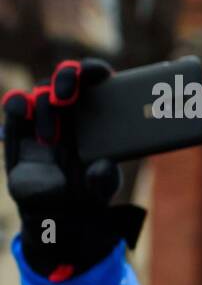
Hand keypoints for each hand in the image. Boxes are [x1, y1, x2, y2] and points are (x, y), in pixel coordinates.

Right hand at [2, 59, 144, 279]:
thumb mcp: (102, 188)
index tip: (100, 74)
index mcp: (98, 115)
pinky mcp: (20, 130)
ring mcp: (44, 118)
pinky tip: (21, 108)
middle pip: (67, 80)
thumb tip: (101, 168)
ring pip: (41, 93)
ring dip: (45, 106)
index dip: (96, 71)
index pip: (97, 81)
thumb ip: (103, 179)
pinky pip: (15, 108)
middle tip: (68, 95)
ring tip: (51, 134)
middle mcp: (71, 111)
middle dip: (67, 78)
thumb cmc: (88, 191)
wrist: (60, 213)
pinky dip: (17, 104)